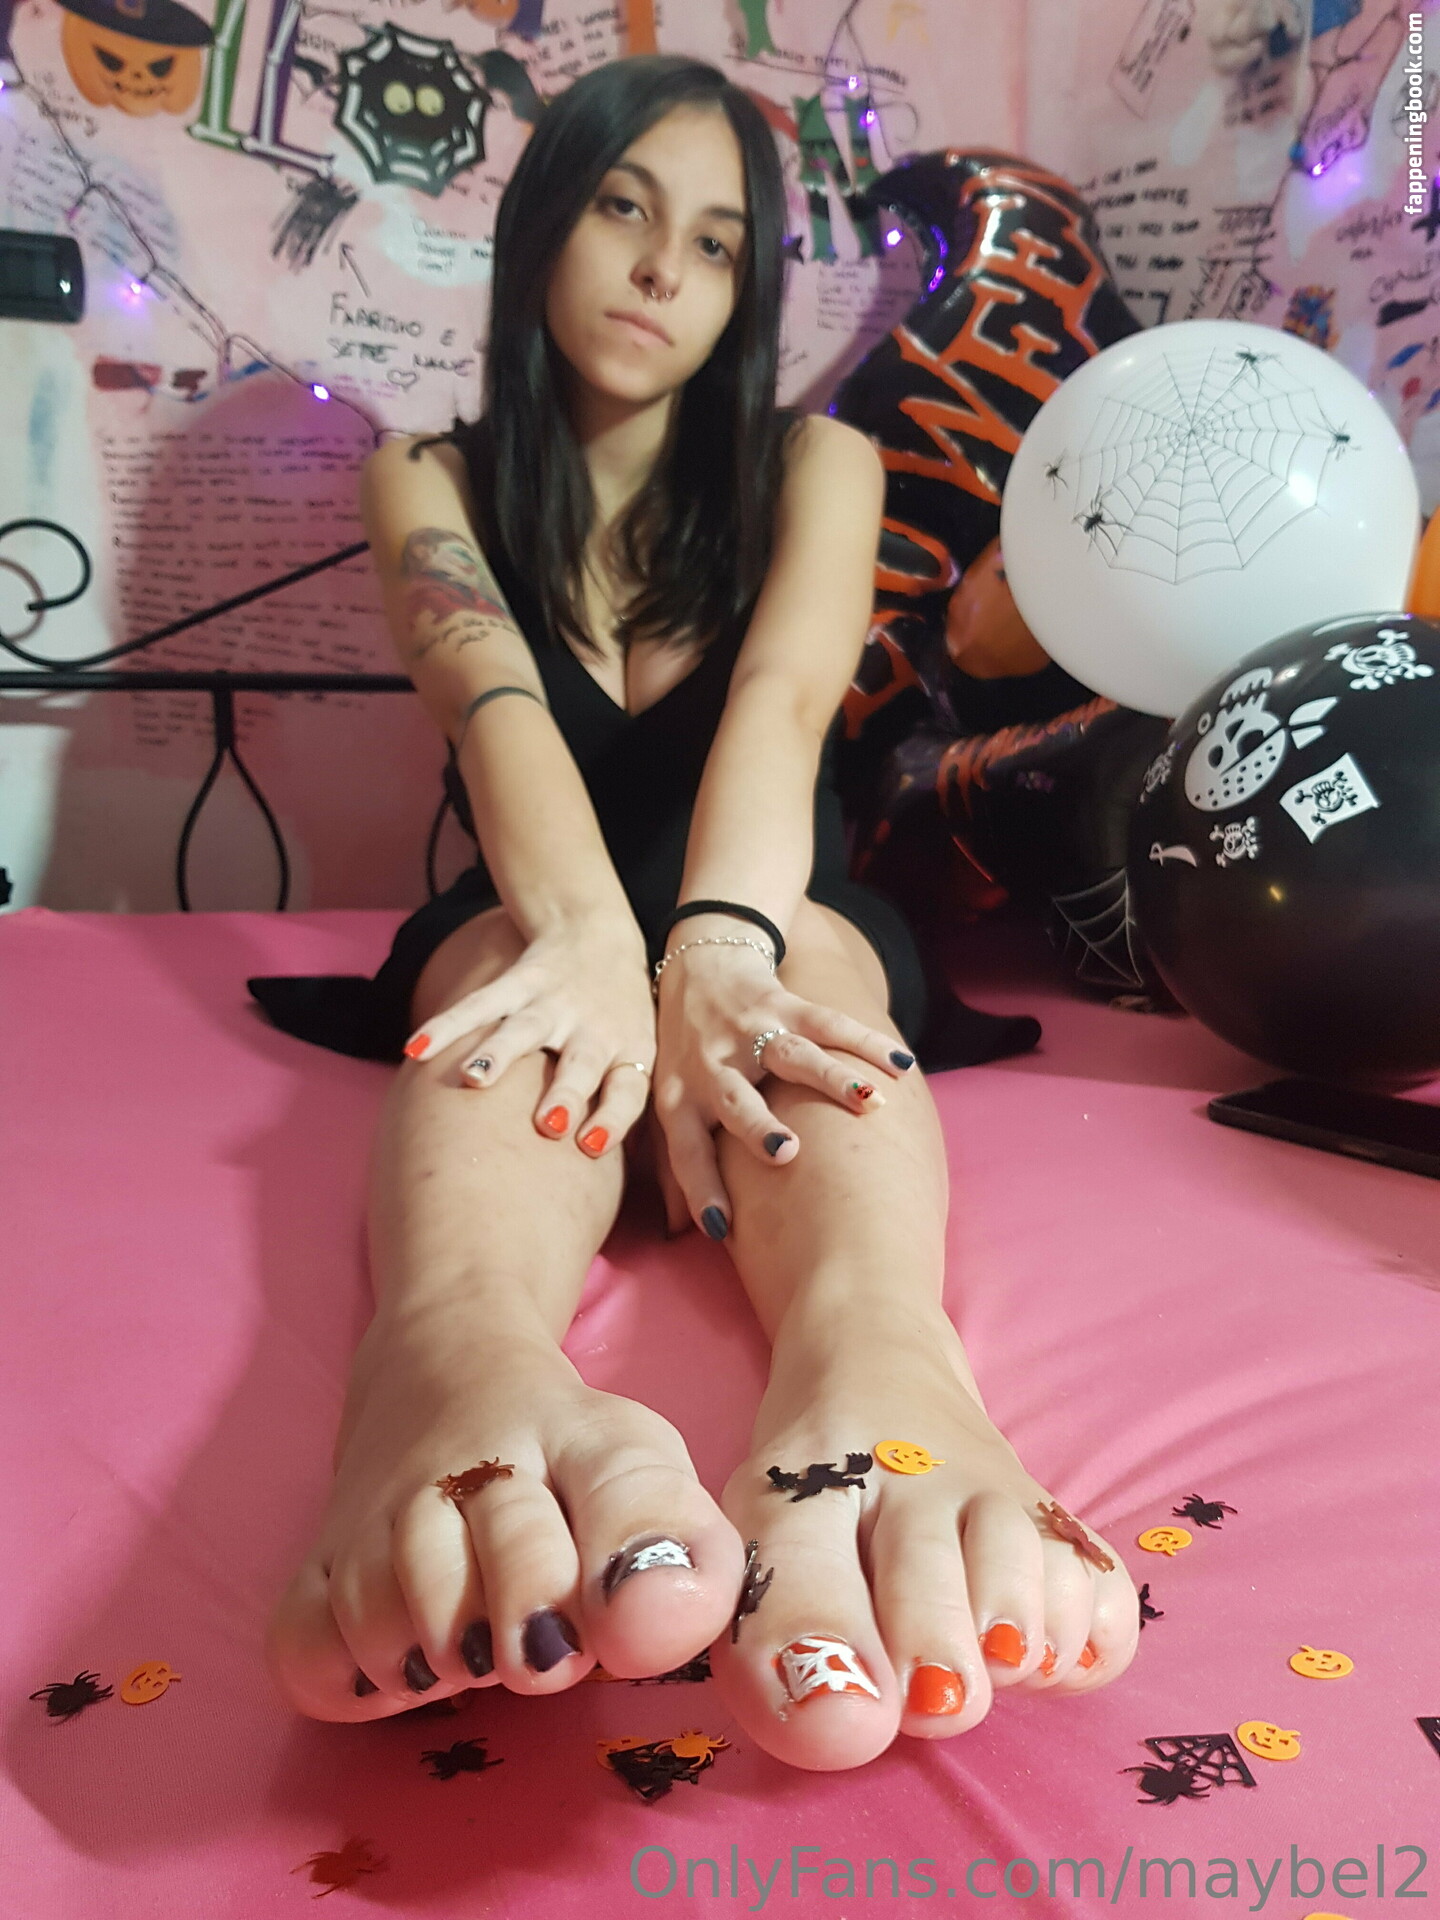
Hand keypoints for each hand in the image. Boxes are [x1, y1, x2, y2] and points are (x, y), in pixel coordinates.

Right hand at [402, 914, 654, 1154]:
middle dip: (565, 1094)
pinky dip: (446, 1026)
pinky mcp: (520, 981)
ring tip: (474, 1080)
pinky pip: (480, 1005)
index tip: (591, 1147)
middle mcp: (593, 1029)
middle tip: (548, 1124)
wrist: (597, 933)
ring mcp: (555, 1004)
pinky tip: (416, 1049)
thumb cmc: (617, 1017)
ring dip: (499, 1054)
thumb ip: (619, 1106)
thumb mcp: (638, 1053)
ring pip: (525, 1029)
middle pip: (581, 1064)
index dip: (613, 1119)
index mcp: (628, 1053)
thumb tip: (595, 1176)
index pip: (628, 1091)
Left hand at [652, 940, 913, 1236]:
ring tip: (869, 1104)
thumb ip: (677, 1163)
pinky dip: (866, 1043)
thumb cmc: (686, 1054)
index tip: (720, 1227)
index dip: (699, 1187)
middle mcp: (713, 1066)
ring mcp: (750, 1032)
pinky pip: (830, 1023)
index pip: (685, 1150)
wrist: (699, 965)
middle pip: (735, 1099)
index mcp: (682, 1100)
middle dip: (758, 1126)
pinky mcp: (785, 1004)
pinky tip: (901, 1064)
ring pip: (792, 1056)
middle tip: (786, 1152)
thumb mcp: (669, 1102)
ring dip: (831, 1078)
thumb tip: (682, 1234)